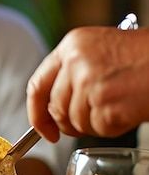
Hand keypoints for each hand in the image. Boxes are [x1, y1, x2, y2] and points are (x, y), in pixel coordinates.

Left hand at [27, 27, 148, 141]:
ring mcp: (90, 83)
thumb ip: (73, 73)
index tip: (43, 128)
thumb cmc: (145, 58)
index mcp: (72, 45)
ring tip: (118, 107)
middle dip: (68, 124)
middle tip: (90, 121)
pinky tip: (128, 111)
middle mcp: (76, 62)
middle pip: (55, 108)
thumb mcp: (101, 52)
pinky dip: (113, 127)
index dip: (36, 112)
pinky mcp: (106, 103)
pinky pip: (98, 128)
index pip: (37, 85)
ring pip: (76, 122)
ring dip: (95, 124)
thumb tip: (51, 109)